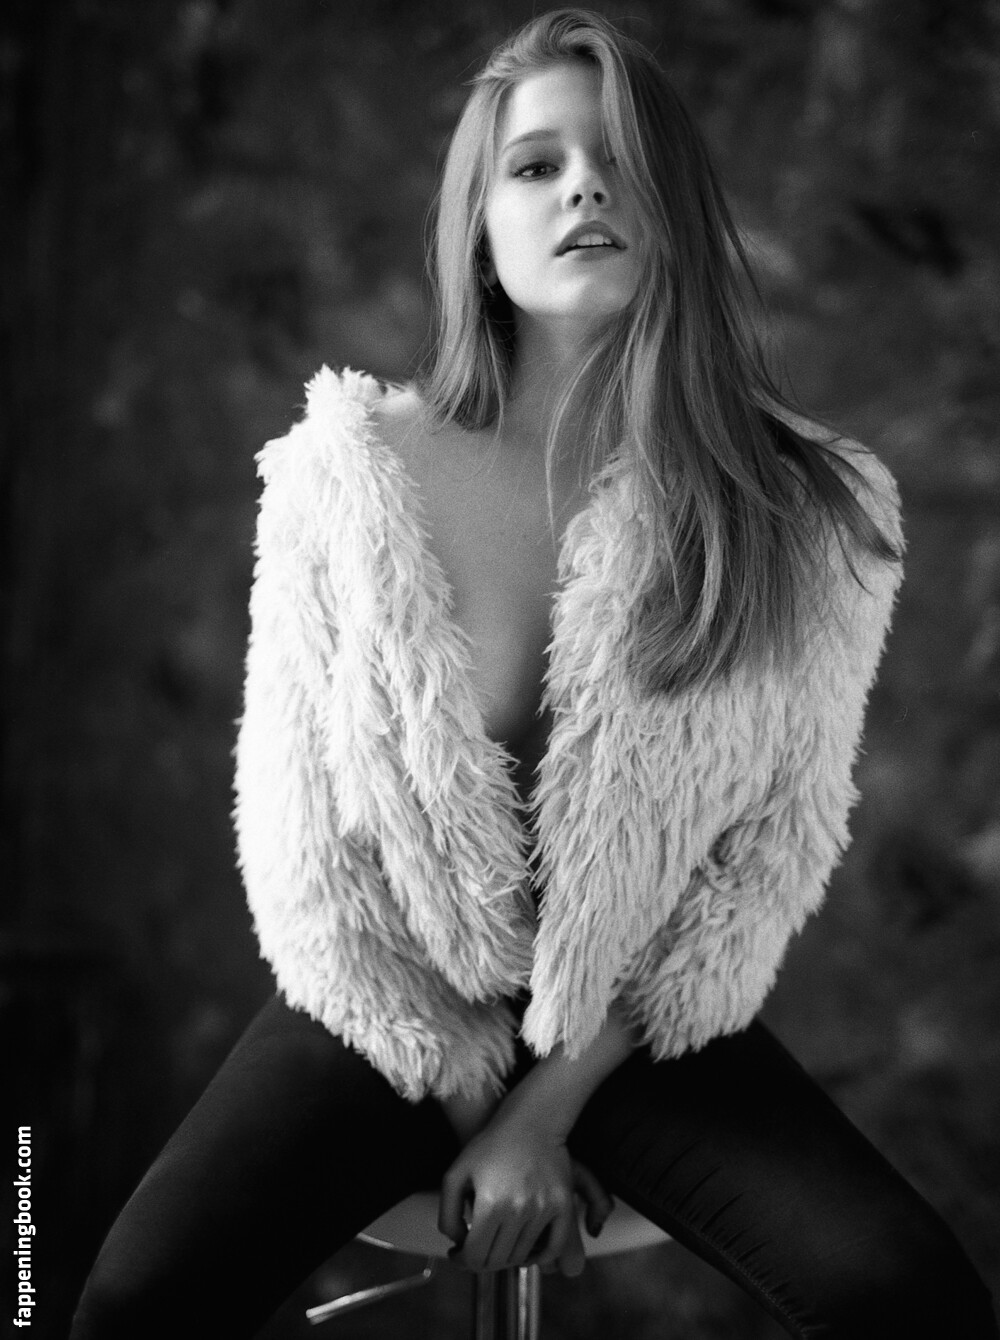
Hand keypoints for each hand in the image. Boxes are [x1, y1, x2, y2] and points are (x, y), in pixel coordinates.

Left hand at [438, 1110, 613, 1276]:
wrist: (530, 1122)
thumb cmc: (489, 1146)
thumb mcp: (455, 1173)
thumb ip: (448, 1214)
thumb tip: (458, 1244)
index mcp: (489, 1203)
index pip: (475, 1255)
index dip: (463, 1261)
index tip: (459, 1254)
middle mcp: (518, 1209)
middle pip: (498, 1260)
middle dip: (481, 1261)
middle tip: (476, 1250)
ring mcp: (543, 1208)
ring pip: (522, 1255)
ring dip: (506, 1257)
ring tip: (497, 1243)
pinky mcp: (563, 1205)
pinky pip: (554, 1247)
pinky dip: (539, 1258)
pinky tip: (526, 1252)